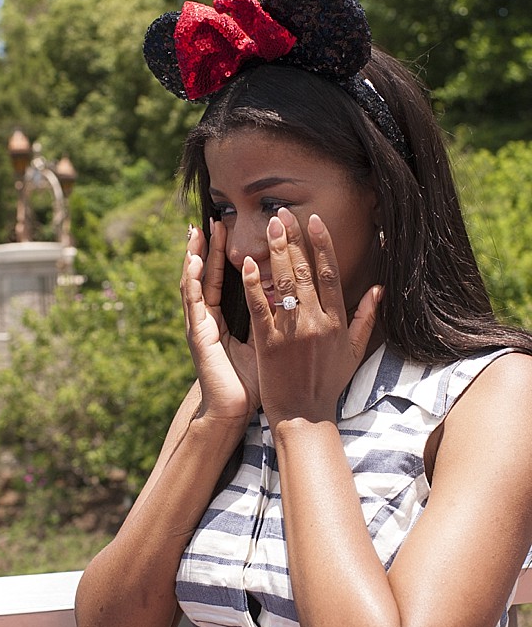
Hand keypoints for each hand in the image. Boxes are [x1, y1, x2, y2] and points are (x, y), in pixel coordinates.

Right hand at [182, 220, 259, 426]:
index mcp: (225, 318)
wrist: (232, 411)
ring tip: (196, 230)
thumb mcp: (267, 346)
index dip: (225, 255)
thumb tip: (293, 307)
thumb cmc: (253, 383)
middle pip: (205, 274)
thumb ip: (277, 323)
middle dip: (208, 246)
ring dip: (194, 255)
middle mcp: (209, 317)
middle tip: (212, 219)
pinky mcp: (198, 334)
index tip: (229, 231)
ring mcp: (200, 324)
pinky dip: (192, 279)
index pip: (224, 279)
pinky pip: (194, 302)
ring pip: (194, 282)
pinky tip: (191, 260)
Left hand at [242, 207, 380, 423]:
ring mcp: (292, 331)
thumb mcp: (354, 350)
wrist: (304, 413)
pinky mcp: (269, 342)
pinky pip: (261, 307)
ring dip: (276, 252)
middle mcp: (316, 322)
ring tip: (268, 226)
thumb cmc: (328, 382)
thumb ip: (365, 317)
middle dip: (294, 239)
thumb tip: (378, 288)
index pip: (329, 273)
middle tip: (282, 213)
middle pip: (305, 272)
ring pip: (284, 284)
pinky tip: (248, 263)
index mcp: (336, 321)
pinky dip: (254, 284)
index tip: (314, 220)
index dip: (322, 244)